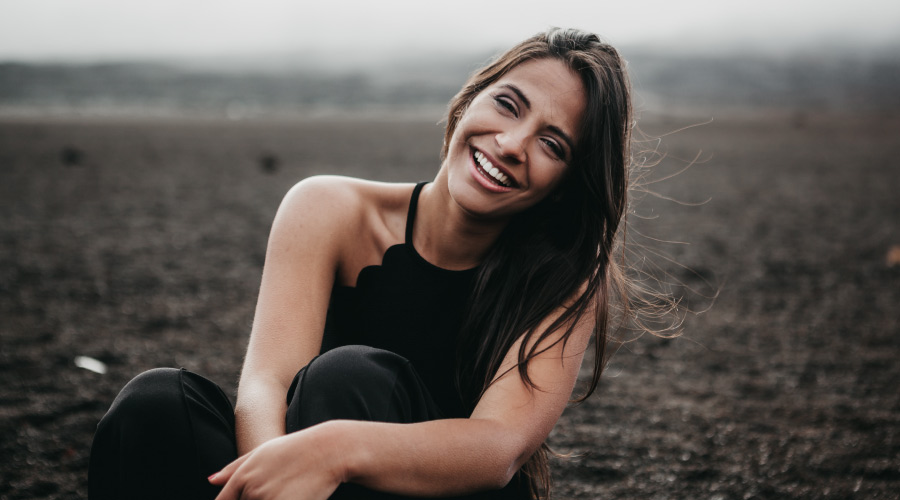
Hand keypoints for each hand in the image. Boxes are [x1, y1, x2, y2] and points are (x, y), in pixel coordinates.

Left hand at [210, 429, 343, 499]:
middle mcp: (251, 490)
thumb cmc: (296, 449)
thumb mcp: (262, 452)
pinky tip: (295, 496)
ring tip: (287, 490)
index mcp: (242, 477)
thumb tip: (211, 481)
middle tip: (279, 489)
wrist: (328, 450)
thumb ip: (234, 468)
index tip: (253, 496)